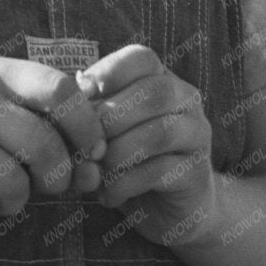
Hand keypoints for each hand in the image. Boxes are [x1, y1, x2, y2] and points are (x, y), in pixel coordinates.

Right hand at [0, 58, 106, 234]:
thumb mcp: (15, 124)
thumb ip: (60, 139)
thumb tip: (94, 173)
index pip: (59, 89)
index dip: (87, 125)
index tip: (95, 152)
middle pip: (42, 143)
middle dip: (56, 176)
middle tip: (50, 185)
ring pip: (13, 182)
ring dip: (17, 200)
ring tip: (0, 191)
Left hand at [78, 44, 216, 245]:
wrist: (168, 207)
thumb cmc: (129, 160)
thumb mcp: (107, 130)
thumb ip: (92, 111)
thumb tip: (68, 98)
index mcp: (162, 79)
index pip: (142, 58)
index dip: (109, 72)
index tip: (82, 95)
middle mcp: (187, 101)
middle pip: (153, 93)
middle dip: (110, 118)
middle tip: (83, 145)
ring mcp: (197, 136)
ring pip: (159, 133)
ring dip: (117, 154)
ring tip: (94, 174)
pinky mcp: (196, 173)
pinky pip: (160, 171)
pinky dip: (125, 183)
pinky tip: (108, 195)